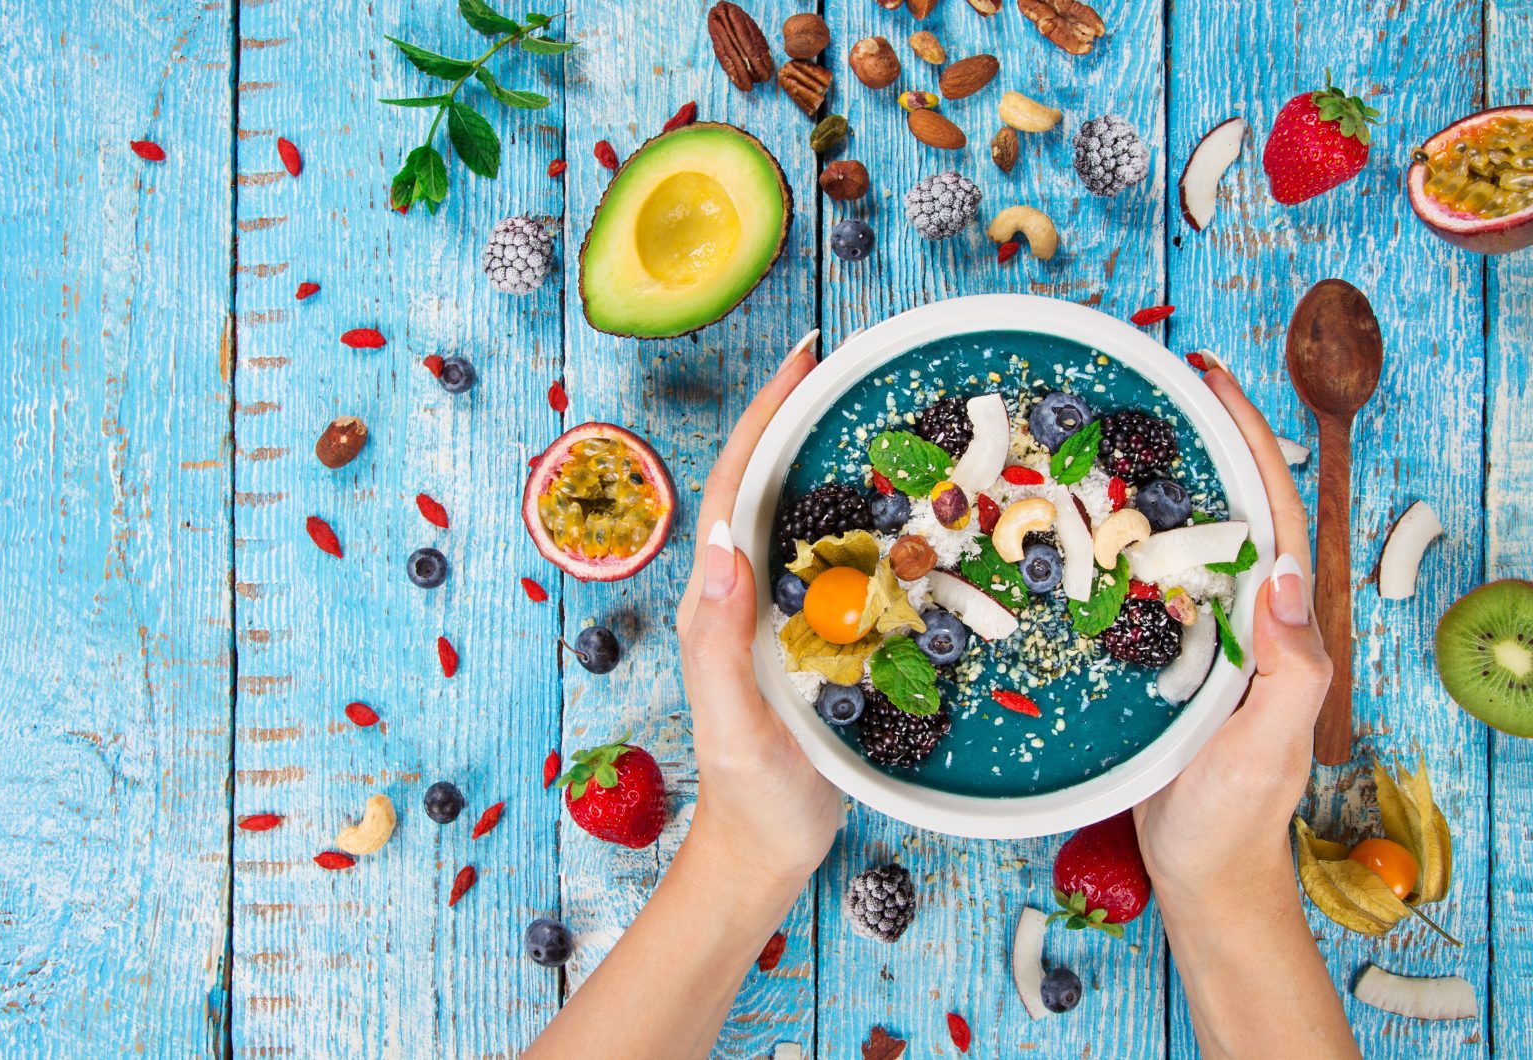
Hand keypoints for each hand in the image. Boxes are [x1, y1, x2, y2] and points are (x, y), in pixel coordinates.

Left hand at [675, 331, 843, 889]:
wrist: (769, 844)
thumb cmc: (750, 791)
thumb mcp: (735, 723)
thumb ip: (719, 641)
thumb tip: (717, 544)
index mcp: (718, 597)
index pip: (737, 486)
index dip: (764, 418)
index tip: (804, 360)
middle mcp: (747, 589)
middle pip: (770, 482)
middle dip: (801, 415)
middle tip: (851, 360)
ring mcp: (785, 608)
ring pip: (809, 513)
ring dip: (837, 455)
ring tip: (887, 408)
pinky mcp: (822, 632)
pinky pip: (846, 559)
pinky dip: (873, 518)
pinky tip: (915, 505)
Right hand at [1133, 368, 1333, 910]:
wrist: (1198, 867)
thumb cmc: (1235, 813)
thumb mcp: (1268, 743)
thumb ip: (1290, 667)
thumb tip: (1280, 570)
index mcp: (1275, 621)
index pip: (1270, 510)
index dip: (1248, 440)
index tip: (1213, 380)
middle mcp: (1238, 613)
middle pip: (1223, 507)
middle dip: (1195, 437)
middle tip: (1146, 382)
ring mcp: (1195, 631)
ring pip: (1175, 538)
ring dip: (1147, 480)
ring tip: (1098, 428)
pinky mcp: (1152, 655)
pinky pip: (1134, 584)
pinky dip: (1108, 541)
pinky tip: (1066, 521)